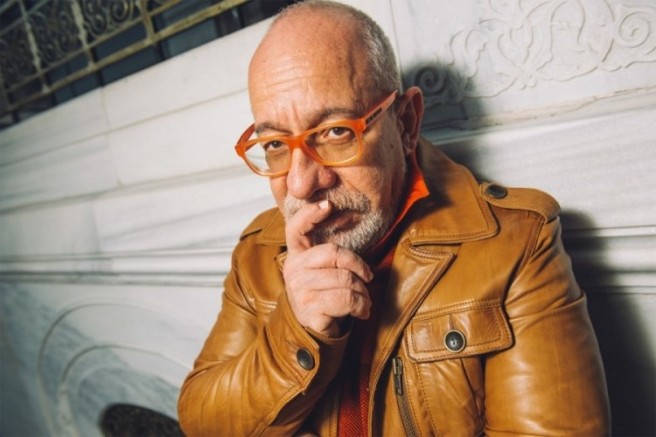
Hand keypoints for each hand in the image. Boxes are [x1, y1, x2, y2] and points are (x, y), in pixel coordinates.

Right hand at [283, 200, 373, 336]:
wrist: (314, 328)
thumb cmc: (324, 291)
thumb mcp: (322, 268)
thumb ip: (330, 251)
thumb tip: (348, 221)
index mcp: (295, 255)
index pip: (295, 228)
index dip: (310, 215)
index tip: (328, 205)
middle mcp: (293, 271)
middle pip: (334, 254)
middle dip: (359, 266)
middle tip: (368, 276)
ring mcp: (300, 292)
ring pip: (345, 280)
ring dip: (363, 291)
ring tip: (365, 298)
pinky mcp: (310, 313)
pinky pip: (347, 300)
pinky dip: (362, 306)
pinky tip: (362, 311)